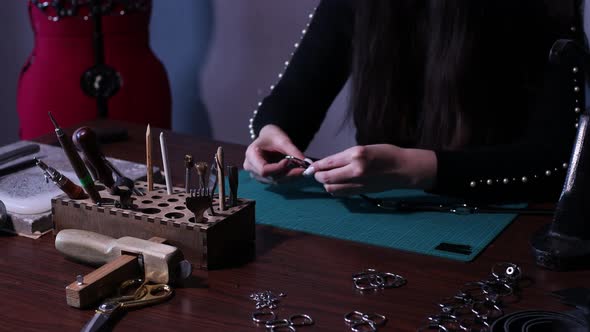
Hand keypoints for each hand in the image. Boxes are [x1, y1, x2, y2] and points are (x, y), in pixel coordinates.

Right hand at [243, 125, 305, 182]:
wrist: (269, 137)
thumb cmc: (272, 135)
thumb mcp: (282, 140)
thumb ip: (293, 151)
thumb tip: (307, 162)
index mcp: (251, 155)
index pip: (263, 169)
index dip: (277, 168)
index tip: (289, 161)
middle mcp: (251, 167)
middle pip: (270, 177)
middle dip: (288, 173)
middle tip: (304, 169)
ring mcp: (257, 174)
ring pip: (276, 181)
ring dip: (290, 176)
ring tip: (303, 169)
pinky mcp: (265, 178)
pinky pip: (278, 180)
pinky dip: (289, 177)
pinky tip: (298, 171)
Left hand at [307, 144, 436, 195]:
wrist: (403, 168)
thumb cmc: (385, 154)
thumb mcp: (363, 148)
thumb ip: (344, 157)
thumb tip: (326, 164)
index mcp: (356, 154)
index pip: (328, 163)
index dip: (315, 166)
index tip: (310, 167)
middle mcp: (355, 170)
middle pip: (326, 178)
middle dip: (318, 176)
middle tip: (317, 173)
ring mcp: (358, 183)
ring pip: (331, 188)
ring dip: (326, 184)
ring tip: (330, 178)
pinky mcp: (361, 191)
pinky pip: (341, 193)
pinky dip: (335, 189)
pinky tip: (339, 183)